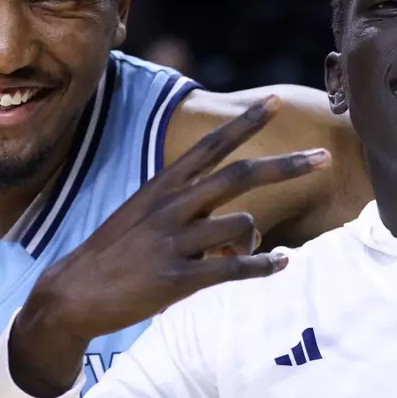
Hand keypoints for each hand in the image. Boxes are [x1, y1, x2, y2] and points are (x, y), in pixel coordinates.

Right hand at [10, 97, 328, 396]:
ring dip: (257, 238)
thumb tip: (239, 219)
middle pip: (240, 176)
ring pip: (242, 224)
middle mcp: (170, 208)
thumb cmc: (114, 255)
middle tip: (326, 156)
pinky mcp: (176, 279)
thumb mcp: (143, 216)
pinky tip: (279, 264)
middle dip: (288, 165)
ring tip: (255, 253)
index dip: (246, 123)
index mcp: (162, 188)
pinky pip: (235, 269)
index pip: (211, 146)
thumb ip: (188, 209)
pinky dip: (263, 266)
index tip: (276, 101)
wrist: (70, 296)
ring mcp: (173, 243)